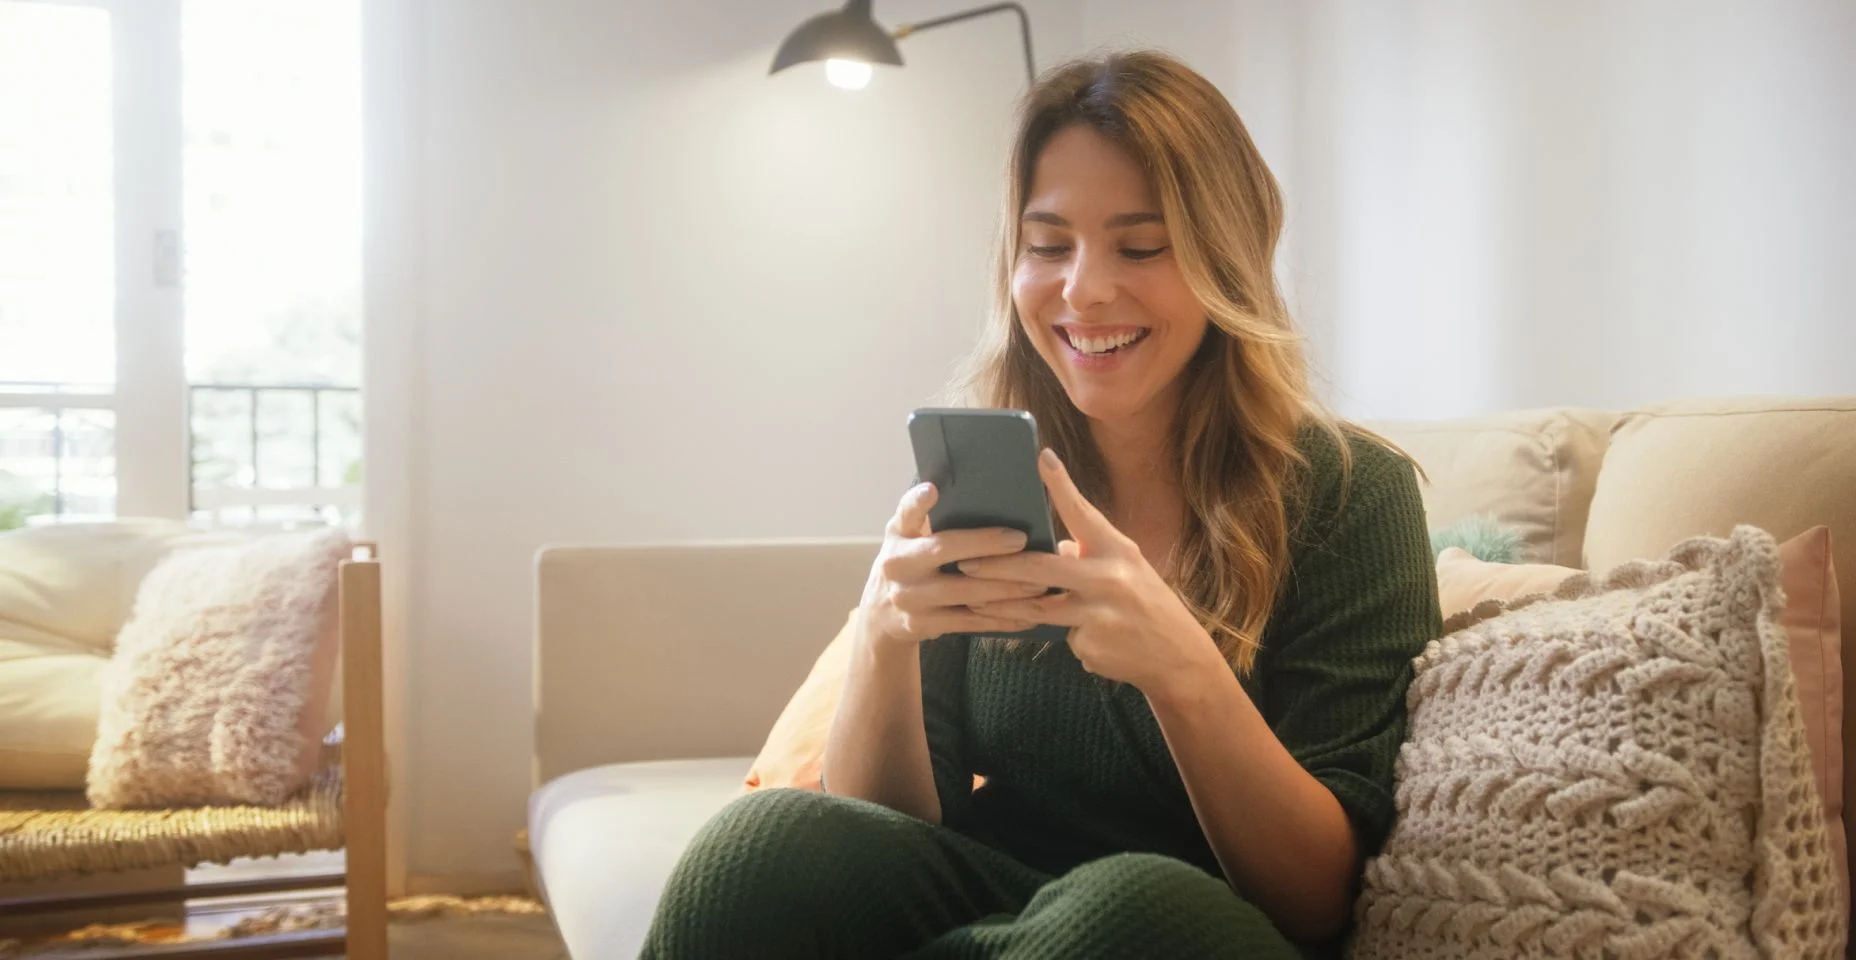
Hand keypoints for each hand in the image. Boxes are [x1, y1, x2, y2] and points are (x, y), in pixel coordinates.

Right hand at [857, 482, 1050, 646]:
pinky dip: (1000, 620)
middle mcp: (898, 565)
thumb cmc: (907, 562)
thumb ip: (925, 516)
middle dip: (985, 545)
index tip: (933, 490)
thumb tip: (967, 490)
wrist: (880, 615)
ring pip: (964, 592)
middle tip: (1021, 540)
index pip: (906, 513)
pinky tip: (1027, 615)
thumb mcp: (905, 536)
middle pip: (943, 550)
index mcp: (898, 534)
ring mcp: (909, 598)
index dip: (918, 502)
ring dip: (1005, 589)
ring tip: (1039, 583)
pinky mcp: (922, 625)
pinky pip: (968, 622)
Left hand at [957, 449, 1222, 693]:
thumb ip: (1087, 556)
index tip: (1041, 457)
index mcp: (1116, 550)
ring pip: (1037, 608)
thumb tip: (1051, 548)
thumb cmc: (1147, 604)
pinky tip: (1080, 639)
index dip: (1061, 484)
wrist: (1178, 658)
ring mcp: (1098, 614)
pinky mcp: (1090, 645)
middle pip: (1040, 568)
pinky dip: (1059, 636)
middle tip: (966, 561)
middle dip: (997, 565)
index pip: (1083, 512)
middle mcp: (1108, 577)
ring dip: (1002, 605)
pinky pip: (1059, 637)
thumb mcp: (1125, 569)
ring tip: (973, 601)